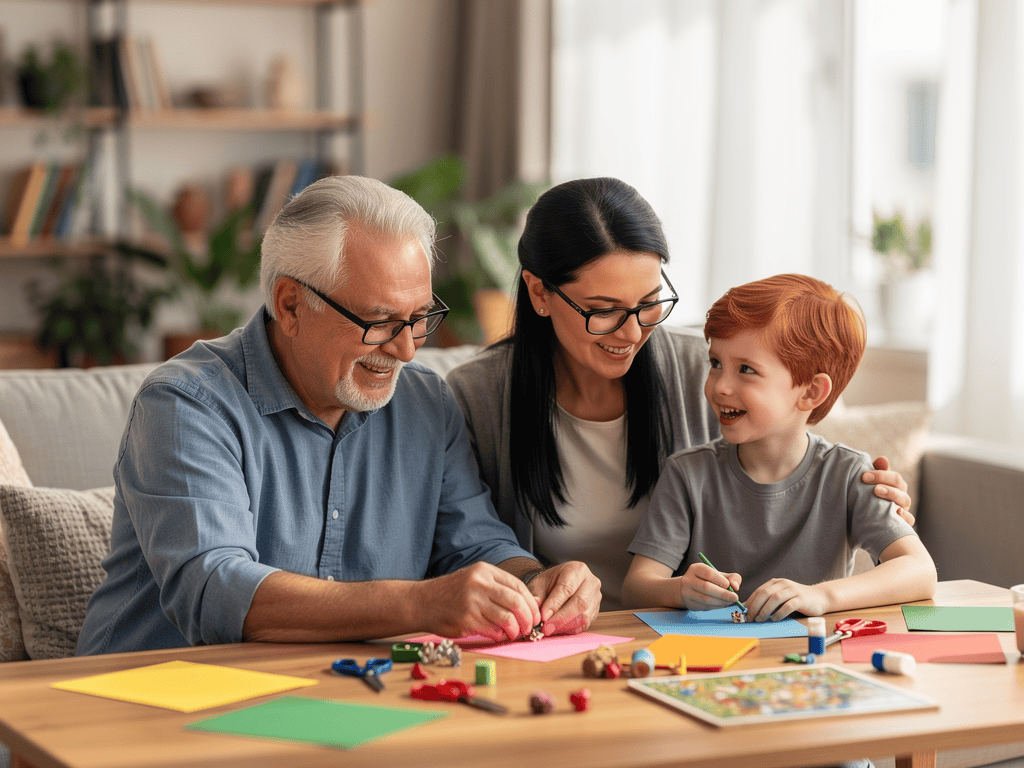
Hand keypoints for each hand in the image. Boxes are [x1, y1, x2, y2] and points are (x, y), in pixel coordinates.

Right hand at [416, 561, 540, 641]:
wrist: (423, 602)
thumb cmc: (452, 593)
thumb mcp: (475, 580)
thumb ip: (498, 587)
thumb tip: (528, 603)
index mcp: (485, 571)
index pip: (518, 586)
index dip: (531, 603)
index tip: (535, 615)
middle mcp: (480, 583)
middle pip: (517, 603)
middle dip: (528, 619)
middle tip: (529, 628)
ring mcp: (473, 602)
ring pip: (507, 619)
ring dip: (515, 630)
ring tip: (514, 634)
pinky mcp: (467, 620)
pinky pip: (493, 630)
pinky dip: (500, 635)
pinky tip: (498, 635)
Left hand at [527, 561, 600, 636]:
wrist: (556, 585)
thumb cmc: (548, 583)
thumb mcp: (539, 584)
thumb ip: (537, 597)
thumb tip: (537, 613)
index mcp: (577, 570)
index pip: (567, 588)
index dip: (555, 604)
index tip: (543, 616)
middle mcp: (591, 582)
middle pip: (580, 603)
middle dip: (561, 618)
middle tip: (546, 628)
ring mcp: (595, 598)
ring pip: (584, 616)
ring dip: (565, 626)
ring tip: (549, 629)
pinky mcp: (595, 612)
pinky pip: (585, 624)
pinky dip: (569, 629)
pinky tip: (557, 629)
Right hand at [677, 562, 741, 611]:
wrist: (689, 589)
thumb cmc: (708, 580)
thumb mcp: (719, 575)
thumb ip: (731, 578)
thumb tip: (735, 586)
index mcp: (696, 569)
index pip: (708, 573)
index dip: (720, 580)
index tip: (729, 585)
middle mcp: (688, 580)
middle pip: (706, 587)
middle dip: (723, 594)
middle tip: (735, 598)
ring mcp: (686, 592)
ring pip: (706, 599)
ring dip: (721, 602)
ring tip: (730, 602)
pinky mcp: (689, 603)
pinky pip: (705, 607)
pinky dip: (716, 607)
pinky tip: (722, 604)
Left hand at [745, 578, 829, 621]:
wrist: (820, 597)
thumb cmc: (798, 599)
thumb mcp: (782, 597)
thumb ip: (769, 600)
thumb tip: (751, 610)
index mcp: (776, 582)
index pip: (759, 590)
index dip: (750, 601)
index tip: (744, 612)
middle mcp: (784, 584)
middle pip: (765, 593)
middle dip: (755, 606)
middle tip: (750, 618)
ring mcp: (793, 591)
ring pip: (775, 599)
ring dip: (765, 610)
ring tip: (760, 619)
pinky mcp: (801, 599)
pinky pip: (788, 605)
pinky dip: (779, 613)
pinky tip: (774, 619)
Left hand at [864, 456, 914, 525]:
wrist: (864, 520)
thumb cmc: (869, 498)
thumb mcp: (870, 484)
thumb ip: (876, 471)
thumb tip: (882, 459)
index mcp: (895, 486)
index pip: (894, 478)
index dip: (881, 475)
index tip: (864, 476)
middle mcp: (901, 496)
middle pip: (901, 487)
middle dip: (887, 485)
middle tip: (873, 488)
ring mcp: (903, 509)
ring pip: (905, 501)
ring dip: (893, 496)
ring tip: (878, 493)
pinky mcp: (902, 523)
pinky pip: (909, 520)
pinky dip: (905, 517)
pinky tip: (897, 513)